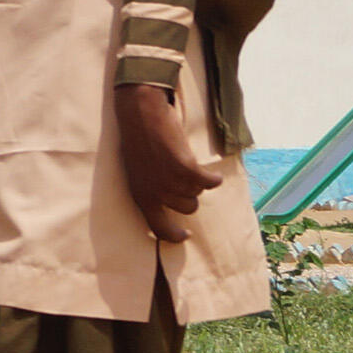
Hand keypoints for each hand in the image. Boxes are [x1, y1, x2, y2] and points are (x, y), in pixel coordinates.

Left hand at [117, 83, 222, 241]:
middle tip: (183, 176)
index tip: (185, 235)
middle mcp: (155, 194)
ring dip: (196, 180)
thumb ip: (152, 191)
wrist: (141, 116)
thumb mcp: (138, 174)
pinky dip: (213, 178)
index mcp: (140, 196)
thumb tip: (171, 205)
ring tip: (185, 164)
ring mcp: (170, 182)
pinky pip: (209, 183)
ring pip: (198, 193)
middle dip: (189, 193)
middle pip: (188, 208)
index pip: (158, 228)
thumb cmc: (139, 143)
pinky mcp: (185, 168)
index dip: (173, 235)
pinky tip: (213, 174)